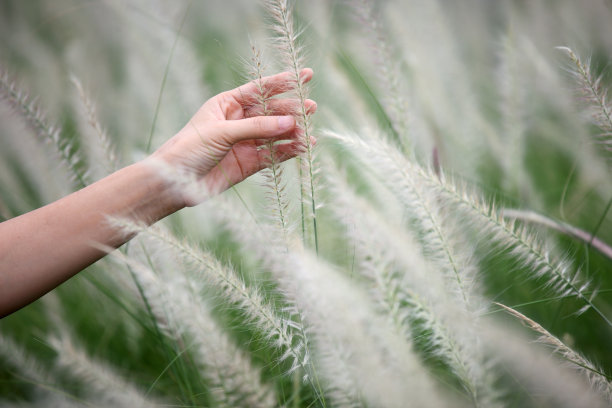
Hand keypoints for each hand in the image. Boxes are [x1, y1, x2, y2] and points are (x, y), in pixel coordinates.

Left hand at [151, 68, 315, 204]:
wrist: (174, 183)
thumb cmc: (189, 149)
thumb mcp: (222, 132)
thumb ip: (257, 127)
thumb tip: (289, 122)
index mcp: (226, 104)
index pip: (259, 89)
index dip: (283, 82)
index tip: (306, 76)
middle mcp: (237, 121)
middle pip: (270, 111)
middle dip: (291, 110)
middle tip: (311, 108)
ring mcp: (244, 142)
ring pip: (274, 134)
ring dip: (292, 132)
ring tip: (309, 133)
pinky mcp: (248, 163)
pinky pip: (273, 154)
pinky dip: (288, 151)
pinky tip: (303, 147)